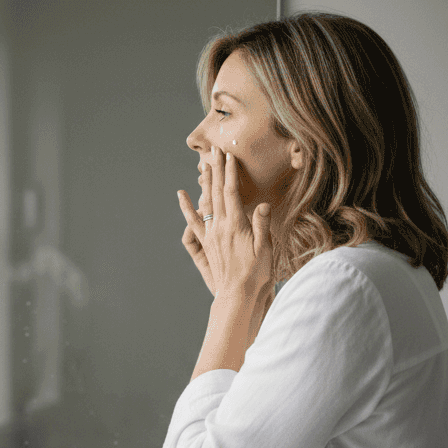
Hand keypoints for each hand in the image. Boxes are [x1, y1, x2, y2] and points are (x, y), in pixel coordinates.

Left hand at [176, 146, 273, 301]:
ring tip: (203, 166)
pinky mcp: (206, 244)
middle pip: (215, 193)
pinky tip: (182, 195)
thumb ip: (261, 225)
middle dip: (216, 170)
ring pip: (205, 203)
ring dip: (205, 183)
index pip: (231, 193)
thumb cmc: (256, 275)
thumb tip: (261, 204)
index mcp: (235, 226)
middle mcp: (219, 228)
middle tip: (215, 151)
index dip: (230, 173)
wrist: (238, 296)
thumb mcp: (265, 249)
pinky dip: (187, 207)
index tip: (229, 156)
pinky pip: (194, 221)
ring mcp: (211, 235)